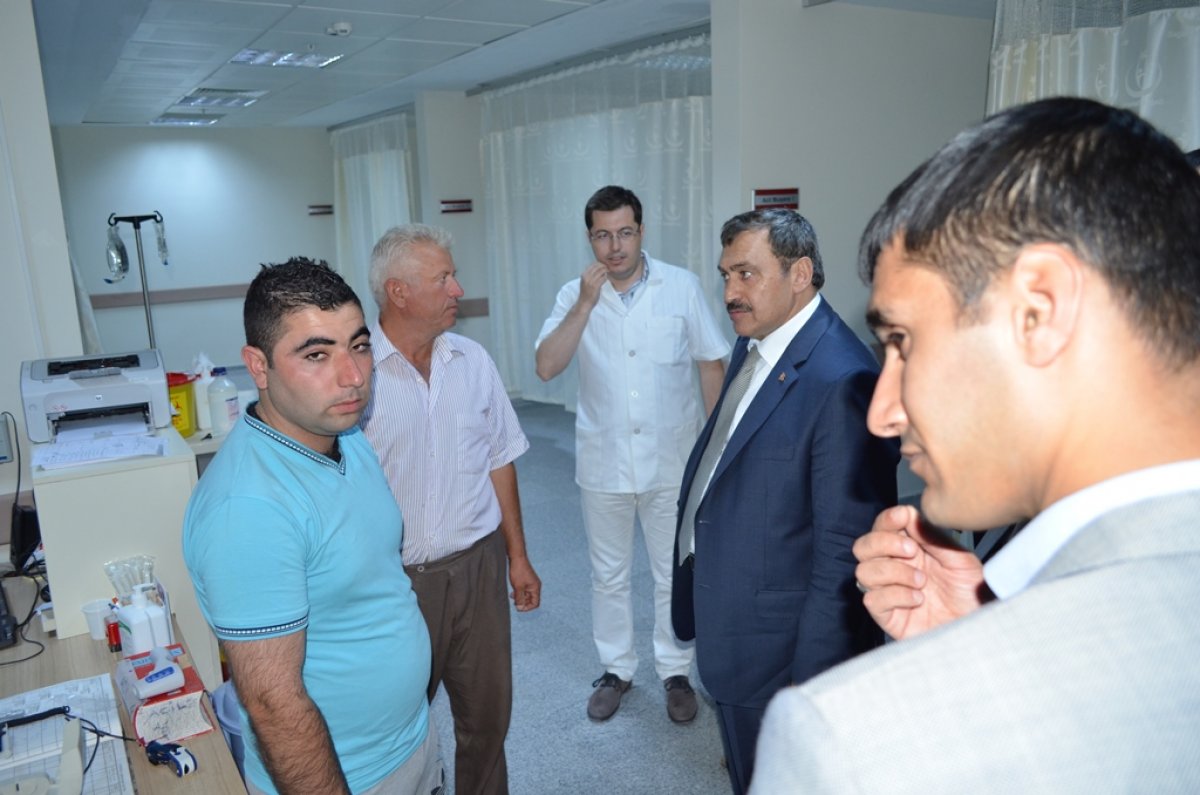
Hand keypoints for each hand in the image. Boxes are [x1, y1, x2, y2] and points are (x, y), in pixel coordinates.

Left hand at [508, 557, 541, 611]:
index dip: (527, 607)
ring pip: (527, 595)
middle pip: (531, 600)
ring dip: (520, 598)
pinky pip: (524, 590)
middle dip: (523, 603)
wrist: (516, 557)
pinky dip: (519, 593)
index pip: (535, 603)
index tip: (518, 607)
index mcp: (536, 588)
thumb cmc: (518, 570)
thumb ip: (519, 598)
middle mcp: (535, 586)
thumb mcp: (518, 587)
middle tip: (514, 603)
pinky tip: (512, 592)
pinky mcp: (526, 581)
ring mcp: (531, 583)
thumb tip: (520, 608)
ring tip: (512, 597)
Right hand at [577, 262, 606, 309]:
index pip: (593, 265)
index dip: (600, 264)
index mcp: (584, 275)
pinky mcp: (595, 286)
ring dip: (605, 272)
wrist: (584, 302)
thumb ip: (589, 275)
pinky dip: (605, 278)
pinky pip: (603, 278)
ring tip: (607, 273)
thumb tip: (597, 268)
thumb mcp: (585, 281)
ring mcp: (591, 281)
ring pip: (601, 271)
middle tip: (607, 269)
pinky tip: (605, 280)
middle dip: (604, 266)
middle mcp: (586, 277)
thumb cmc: (586, 293)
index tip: (603, 266)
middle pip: (597, 267)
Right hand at [853, 505, 987, 639]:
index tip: (903, 517)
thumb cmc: (972, 595)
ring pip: (864, 572)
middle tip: (912, 551)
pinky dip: (896, 595)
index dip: (887, 519)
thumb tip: (908, 515)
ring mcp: (888, 592)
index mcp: (909, 550)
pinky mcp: (887, 617)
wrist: (980, 628)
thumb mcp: (959, 559)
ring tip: (921, 582)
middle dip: (883, 543)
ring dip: (893, 572)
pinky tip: (918, 600)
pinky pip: (872, 599)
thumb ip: (932, 537)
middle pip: (862, 547)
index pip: (883, 527)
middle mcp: (894, 568)